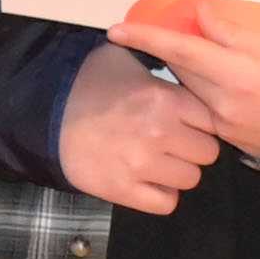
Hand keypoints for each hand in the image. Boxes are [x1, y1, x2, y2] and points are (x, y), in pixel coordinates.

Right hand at [55, 40, 225, 215]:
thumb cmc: (90, 84)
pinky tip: (147, 181)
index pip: (212, 120)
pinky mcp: (124, 191)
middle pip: (208, 153)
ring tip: (159, 161)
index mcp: (165, 99)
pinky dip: (160, 195)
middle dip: (194, 148)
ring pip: (191, 179)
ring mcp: (142, 165)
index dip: (201, 122)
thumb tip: (187, 55)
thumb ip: (160, 58)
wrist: (48, 115)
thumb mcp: (126, 58)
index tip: (188, 122)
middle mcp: (160, 133)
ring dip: (178, 173)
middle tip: (174, 143)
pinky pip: (167, 203)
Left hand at [115, 0, 259, 159]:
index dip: (147, 38)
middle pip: (179, 68)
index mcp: (238, 75)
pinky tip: (213, 80)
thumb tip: (199, 15)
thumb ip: (234, 33)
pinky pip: (198, 105)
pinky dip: (198, 87)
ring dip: (186, 67)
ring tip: (207, 57)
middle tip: (171, 31)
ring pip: (187, 87)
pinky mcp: (221, 135)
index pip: (182, 50)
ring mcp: (219, 124)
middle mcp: (222, 102)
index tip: (116, 30)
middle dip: (169, 47)